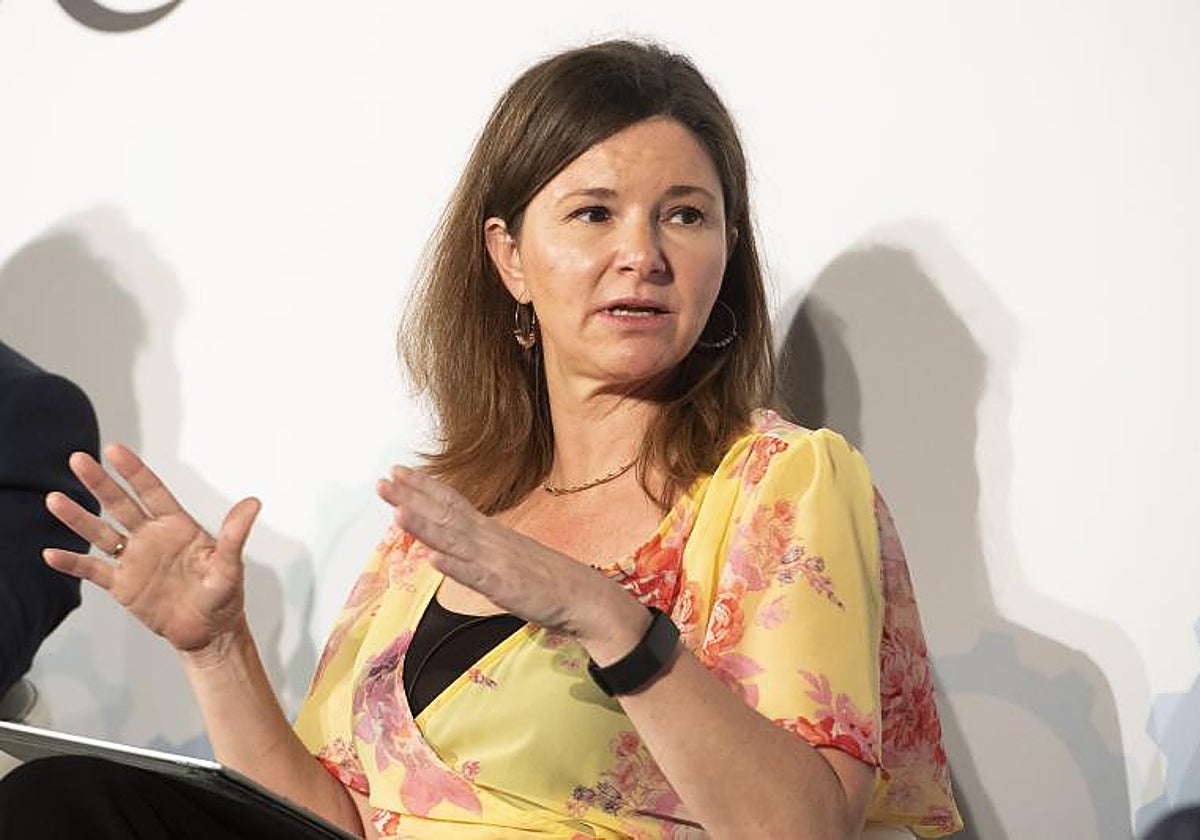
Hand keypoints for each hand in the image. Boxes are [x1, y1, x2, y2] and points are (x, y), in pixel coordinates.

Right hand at [43, 444, 260, 656]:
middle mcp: (152, 537)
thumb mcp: (230, 565)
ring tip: (54, 499)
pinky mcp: (123, 585)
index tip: (114, 450)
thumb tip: (253, 503)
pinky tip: (51, 553)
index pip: (152, 491)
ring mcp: (135, 559)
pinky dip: (72, 563)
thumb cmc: (224, 596)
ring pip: (101, 533)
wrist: (209, 632)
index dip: (134, 471)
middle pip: (120, 504)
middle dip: (99, 482)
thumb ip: (234, 535)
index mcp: (177, 526)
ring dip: (79, 517)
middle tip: (78, 459)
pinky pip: (93, 571)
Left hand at [377, 466, 638, 642]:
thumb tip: (453, 545)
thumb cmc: (550, 580)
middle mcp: (491, 541)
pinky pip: (476, 577)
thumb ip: (483, 548)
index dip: (424, 487)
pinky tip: (433, 559)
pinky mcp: (505, 588)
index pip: (453, 503)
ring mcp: (497, 563)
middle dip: (413, 497)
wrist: (587, 598)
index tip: (398, 472)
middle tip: (384, 479)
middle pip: (447, 514)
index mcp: (492, 533)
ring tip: (397, 512)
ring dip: (425, 526)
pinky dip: (454, 567)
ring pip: (455, 541)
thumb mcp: (510, 557)